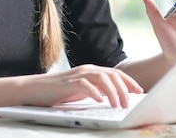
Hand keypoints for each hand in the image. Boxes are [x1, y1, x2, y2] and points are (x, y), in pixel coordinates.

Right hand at [23, 64, 143, 107]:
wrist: (35, 89)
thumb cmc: (60, 92)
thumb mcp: (84, 91)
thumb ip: (98, 90)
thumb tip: (117, 98)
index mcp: (93, 71)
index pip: (116, 73)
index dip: (129, 82)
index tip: (139, 92)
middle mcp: (88, 70)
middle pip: (112, 75)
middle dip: (124, 89)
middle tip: (129, 104)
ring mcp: (78, 75)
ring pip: (102, 78)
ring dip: (112, 91)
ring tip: (117, 105)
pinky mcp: (68, 83)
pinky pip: (84, 85)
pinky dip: (94, 92)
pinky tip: (100, 101)